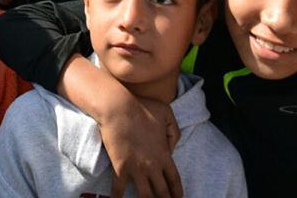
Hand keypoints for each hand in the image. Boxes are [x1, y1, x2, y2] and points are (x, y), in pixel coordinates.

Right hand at [60, 56, 182, 197]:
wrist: (118, 108)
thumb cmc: (142, 107)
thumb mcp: (167, 113)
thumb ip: (174, 132)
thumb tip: (172, 148)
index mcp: (164, 154)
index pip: (175, 180)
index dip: (177, 193)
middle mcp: (152, 166)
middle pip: (162, 192)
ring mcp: (136, 168)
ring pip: (145, 196)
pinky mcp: (120, 167)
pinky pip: (119, 188)